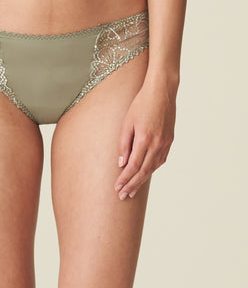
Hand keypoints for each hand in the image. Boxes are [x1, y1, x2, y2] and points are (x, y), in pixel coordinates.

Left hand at [114, 74, 176, 199]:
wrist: (162, 92)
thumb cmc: (141, 104)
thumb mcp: (127, 122)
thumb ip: (124, 144)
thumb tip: (121, 163)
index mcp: (145, 139)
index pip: (133, 166)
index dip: (125, 179)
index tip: (117, 188)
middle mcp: (157, 144)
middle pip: (144, 171)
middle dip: (132, 185)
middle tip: (123, 196)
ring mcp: (166, 143)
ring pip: (153, 168)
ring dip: (142, 180)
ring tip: (132, 189)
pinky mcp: (170, 140)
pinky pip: (160, 160)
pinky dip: (152, 169)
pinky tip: (145, 173)